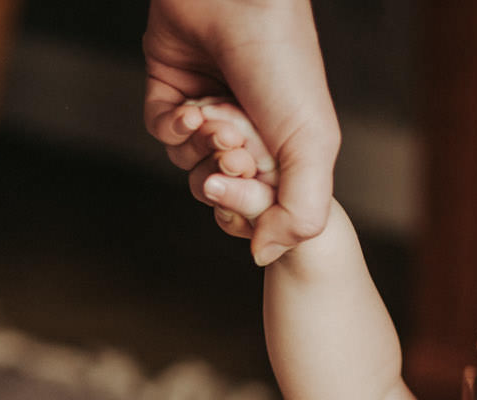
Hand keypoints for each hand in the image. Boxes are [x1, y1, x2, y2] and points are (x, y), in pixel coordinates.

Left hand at [143, 0, 339, 264]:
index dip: (252, 205)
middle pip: (223, 191)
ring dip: (198, 147)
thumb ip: (300, 213)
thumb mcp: (312, 146)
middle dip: (223, 174)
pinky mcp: (174, 90)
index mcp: (288, 145)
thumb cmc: (283, 65)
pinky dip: (174, 129)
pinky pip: (164, 136)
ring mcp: (211, 110)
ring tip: (213, 114)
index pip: (262, 206)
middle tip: (232, 145)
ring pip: (190, 167)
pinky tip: (190, 108)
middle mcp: (250, 130)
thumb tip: (264, 256)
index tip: (251, 182)